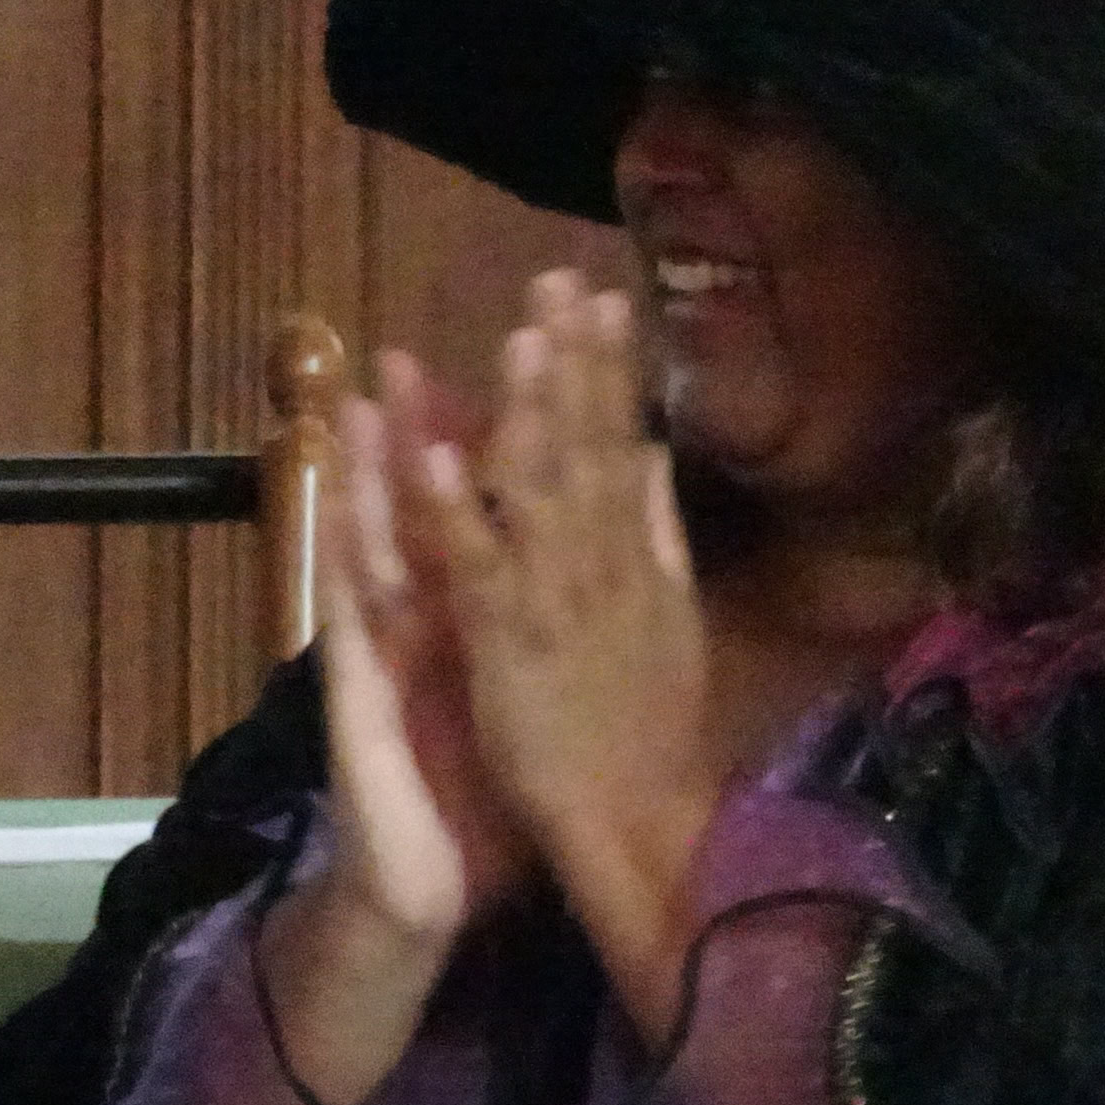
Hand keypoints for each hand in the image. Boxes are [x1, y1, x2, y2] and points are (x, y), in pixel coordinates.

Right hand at [321, 355, 535, 946]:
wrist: (422, 895)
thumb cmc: (479, 810)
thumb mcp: (522, 707)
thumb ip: (536, 638)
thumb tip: (569, 586)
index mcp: (471, 626)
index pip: (482, 520)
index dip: (494, 442)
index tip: (508, 367)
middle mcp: (417, 632)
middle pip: (421, 516)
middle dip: (419, 427)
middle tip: (406, 348)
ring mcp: (379, 661)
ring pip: (375, 548)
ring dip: (369, 471)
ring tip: (369, 394)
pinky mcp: (357, 696)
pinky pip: (351, 614)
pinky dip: (346, 553)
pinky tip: (341, 500)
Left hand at [410, 273, 725, 908]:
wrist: (635, 828)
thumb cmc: (643, 737)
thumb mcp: (667, 622)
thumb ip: (659, 539)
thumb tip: (655, 463)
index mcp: (632, 562)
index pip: (617, 447)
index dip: (609, 371)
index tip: (605, 296)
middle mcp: (598, 570)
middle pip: (582, 451)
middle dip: (570, 363)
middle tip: (559, 275)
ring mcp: (553, 606)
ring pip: (537, 495)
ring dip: (526, 413)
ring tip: (518, 333)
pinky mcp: (504, 649)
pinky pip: (475, 574)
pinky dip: (457, 514)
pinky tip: (436, 457)